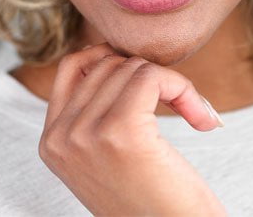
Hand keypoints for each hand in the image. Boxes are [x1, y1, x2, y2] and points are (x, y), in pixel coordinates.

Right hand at [38, 43, 226, 215]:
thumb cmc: (152, 201)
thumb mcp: (105, 155)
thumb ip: (92, 111)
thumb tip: (103, 52)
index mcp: (51, 142)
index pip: (72, 66)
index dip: (112, 58)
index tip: (146, 80)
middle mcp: (59, 137)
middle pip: (107, 63)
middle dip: (149, 75)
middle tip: (181, 104)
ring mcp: (85, 134)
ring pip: (132, 67)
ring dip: (172, 84)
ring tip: (194, 113)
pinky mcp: (120, 130)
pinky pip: (151, 76)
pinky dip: (183, 88)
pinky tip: (201, 119)